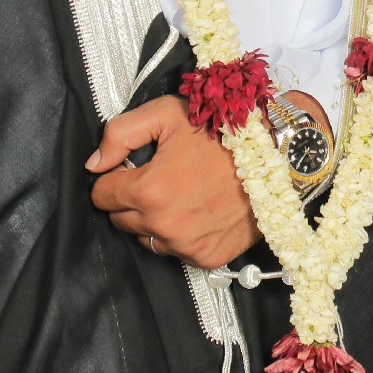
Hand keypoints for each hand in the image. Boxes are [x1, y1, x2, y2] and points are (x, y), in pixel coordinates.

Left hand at [86, 93, 262, 267]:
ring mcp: (186, 246)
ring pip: (146, 238)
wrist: (277, 157)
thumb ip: (120, 134)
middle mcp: (163, 225)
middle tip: (163, 177)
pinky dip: (181, 234)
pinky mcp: (206, 258)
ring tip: (182, 194)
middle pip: (120, 220)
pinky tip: (199, 210)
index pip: (101, 196)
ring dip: (154, 220)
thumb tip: (95, 165)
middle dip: (133, 199)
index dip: (115, 178)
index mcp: (149, 190)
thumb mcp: (168, 113)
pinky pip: (175, 252)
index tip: (136, 167)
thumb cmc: (223, 132)